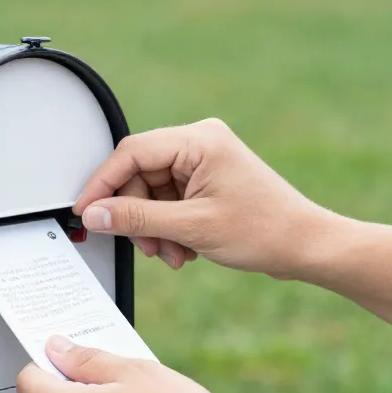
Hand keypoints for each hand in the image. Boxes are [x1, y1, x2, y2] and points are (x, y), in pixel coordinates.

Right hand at [74, 118, 330, 278]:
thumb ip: (136, 218)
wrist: (306, 246)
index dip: (102, 185)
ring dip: (153, 228)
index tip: (85, 212)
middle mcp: (200, 143)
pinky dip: (167, 228)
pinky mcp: (206, 181)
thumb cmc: (267, 230)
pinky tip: (183, 248)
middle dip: (136, 215)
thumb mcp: (191, 227)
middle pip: (138, 174)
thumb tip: (94, 214)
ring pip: (151, 192)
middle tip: (144, 245)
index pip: (131, 153)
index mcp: (199, 140)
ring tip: (171, 252)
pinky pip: (168, 201)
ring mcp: (204, 162)